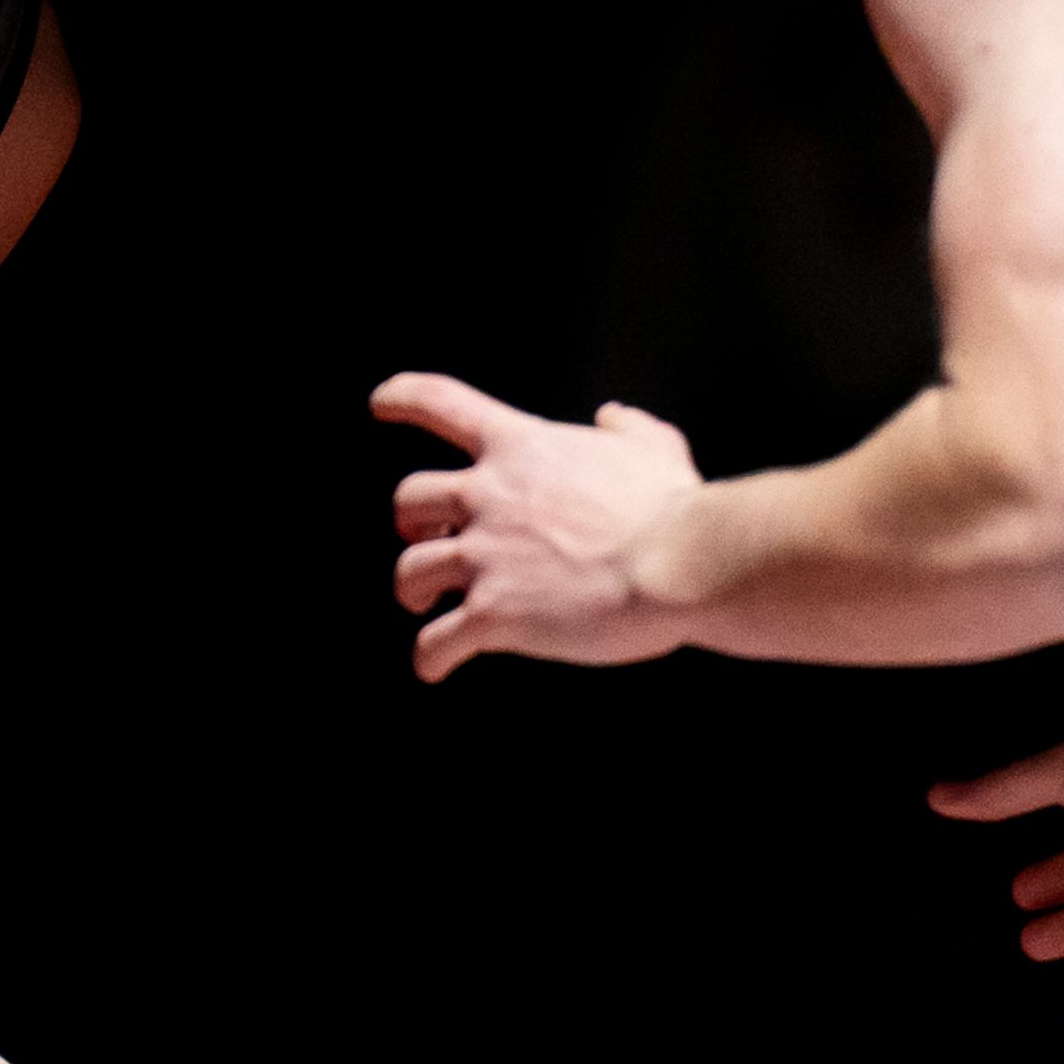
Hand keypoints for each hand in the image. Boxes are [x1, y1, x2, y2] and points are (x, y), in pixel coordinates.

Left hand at [374, 372, 703, 682]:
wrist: (681, 562)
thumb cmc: (671, 507)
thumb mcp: (654, 447)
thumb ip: (628, 428)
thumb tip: (612, 418)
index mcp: (521, 449)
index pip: (441, 403)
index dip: (403, 397)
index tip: (382, 402)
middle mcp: (489, 497)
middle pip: (410, 499)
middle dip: (412, 522)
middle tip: (427, 539)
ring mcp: (486, 557)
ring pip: (410, 573)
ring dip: (413, 591)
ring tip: (426, 606)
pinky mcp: (493, 615)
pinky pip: (436, 643)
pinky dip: (429, 657)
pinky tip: (435, 667)